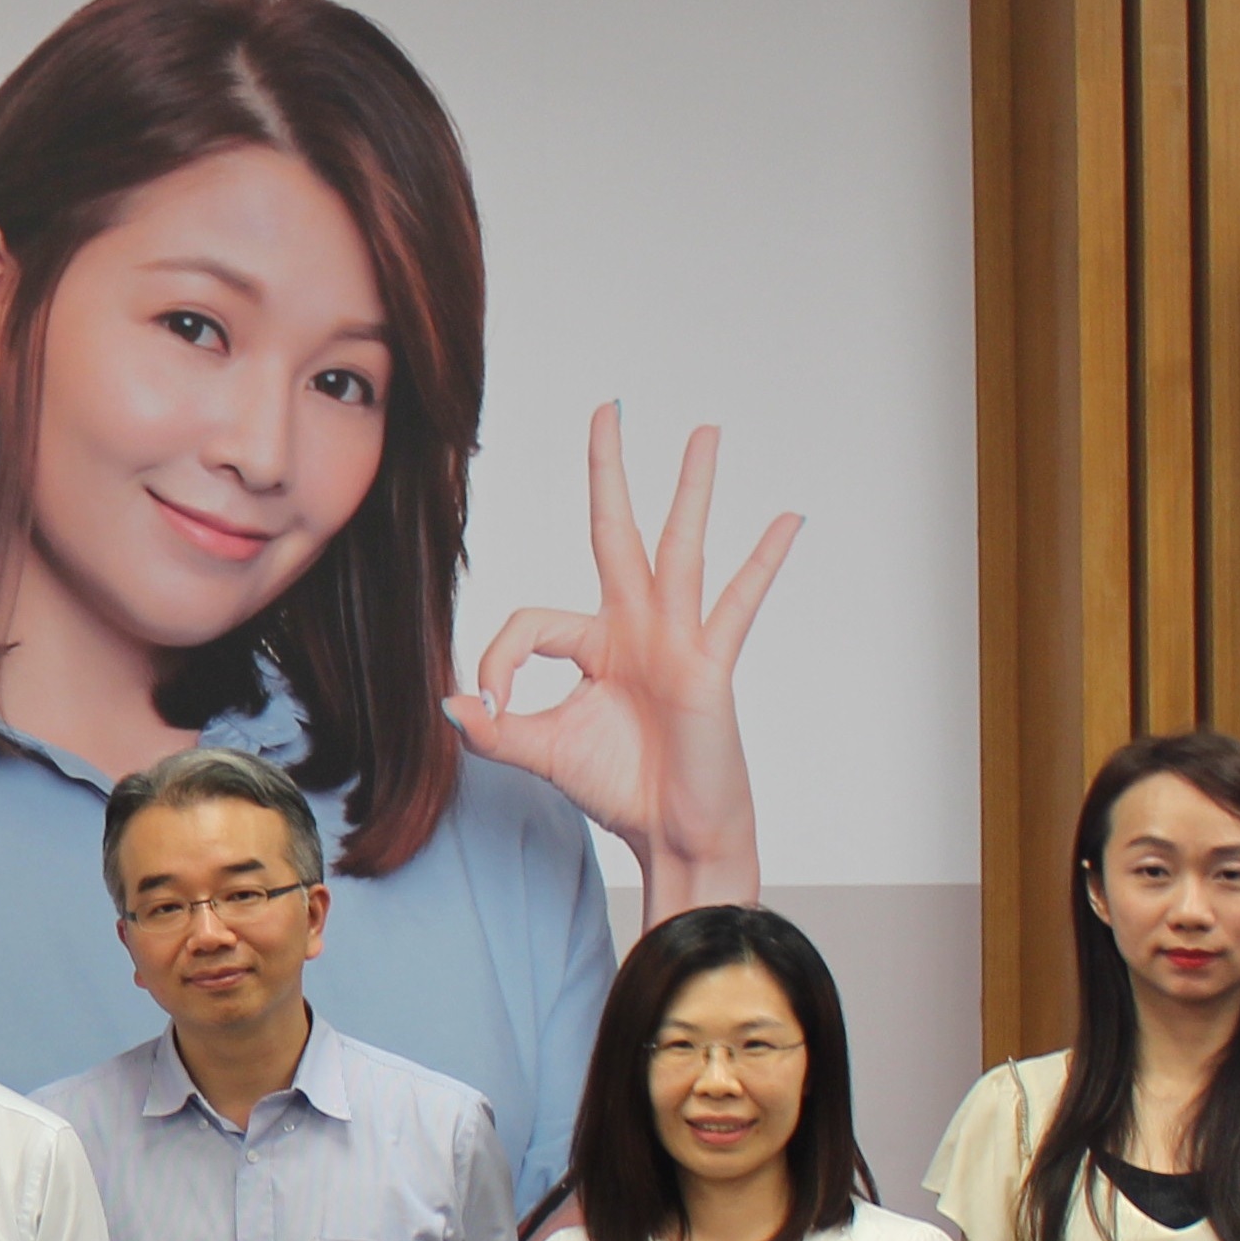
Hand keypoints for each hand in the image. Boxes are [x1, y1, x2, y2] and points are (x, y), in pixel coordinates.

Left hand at [443, 403, 798, 917]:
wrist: (670, 832)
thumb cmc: (615, 786)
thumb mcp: (538, 752)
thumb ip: (491, 729)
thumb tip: (451, 703)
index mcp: (593, 643)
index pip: (531, 622)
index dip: (499, 659)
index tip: (491, 704)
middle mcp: (635, 627)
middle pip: (616, 531)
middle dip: (609, 470)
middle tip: (608, 409)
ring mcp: (676, 639)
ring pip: (679, 547)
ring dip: (690, 487)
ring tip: (704, 431)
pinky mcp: (709, 663)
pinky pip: (738, 603)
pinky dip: (763, 562)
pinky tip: (788, 519)